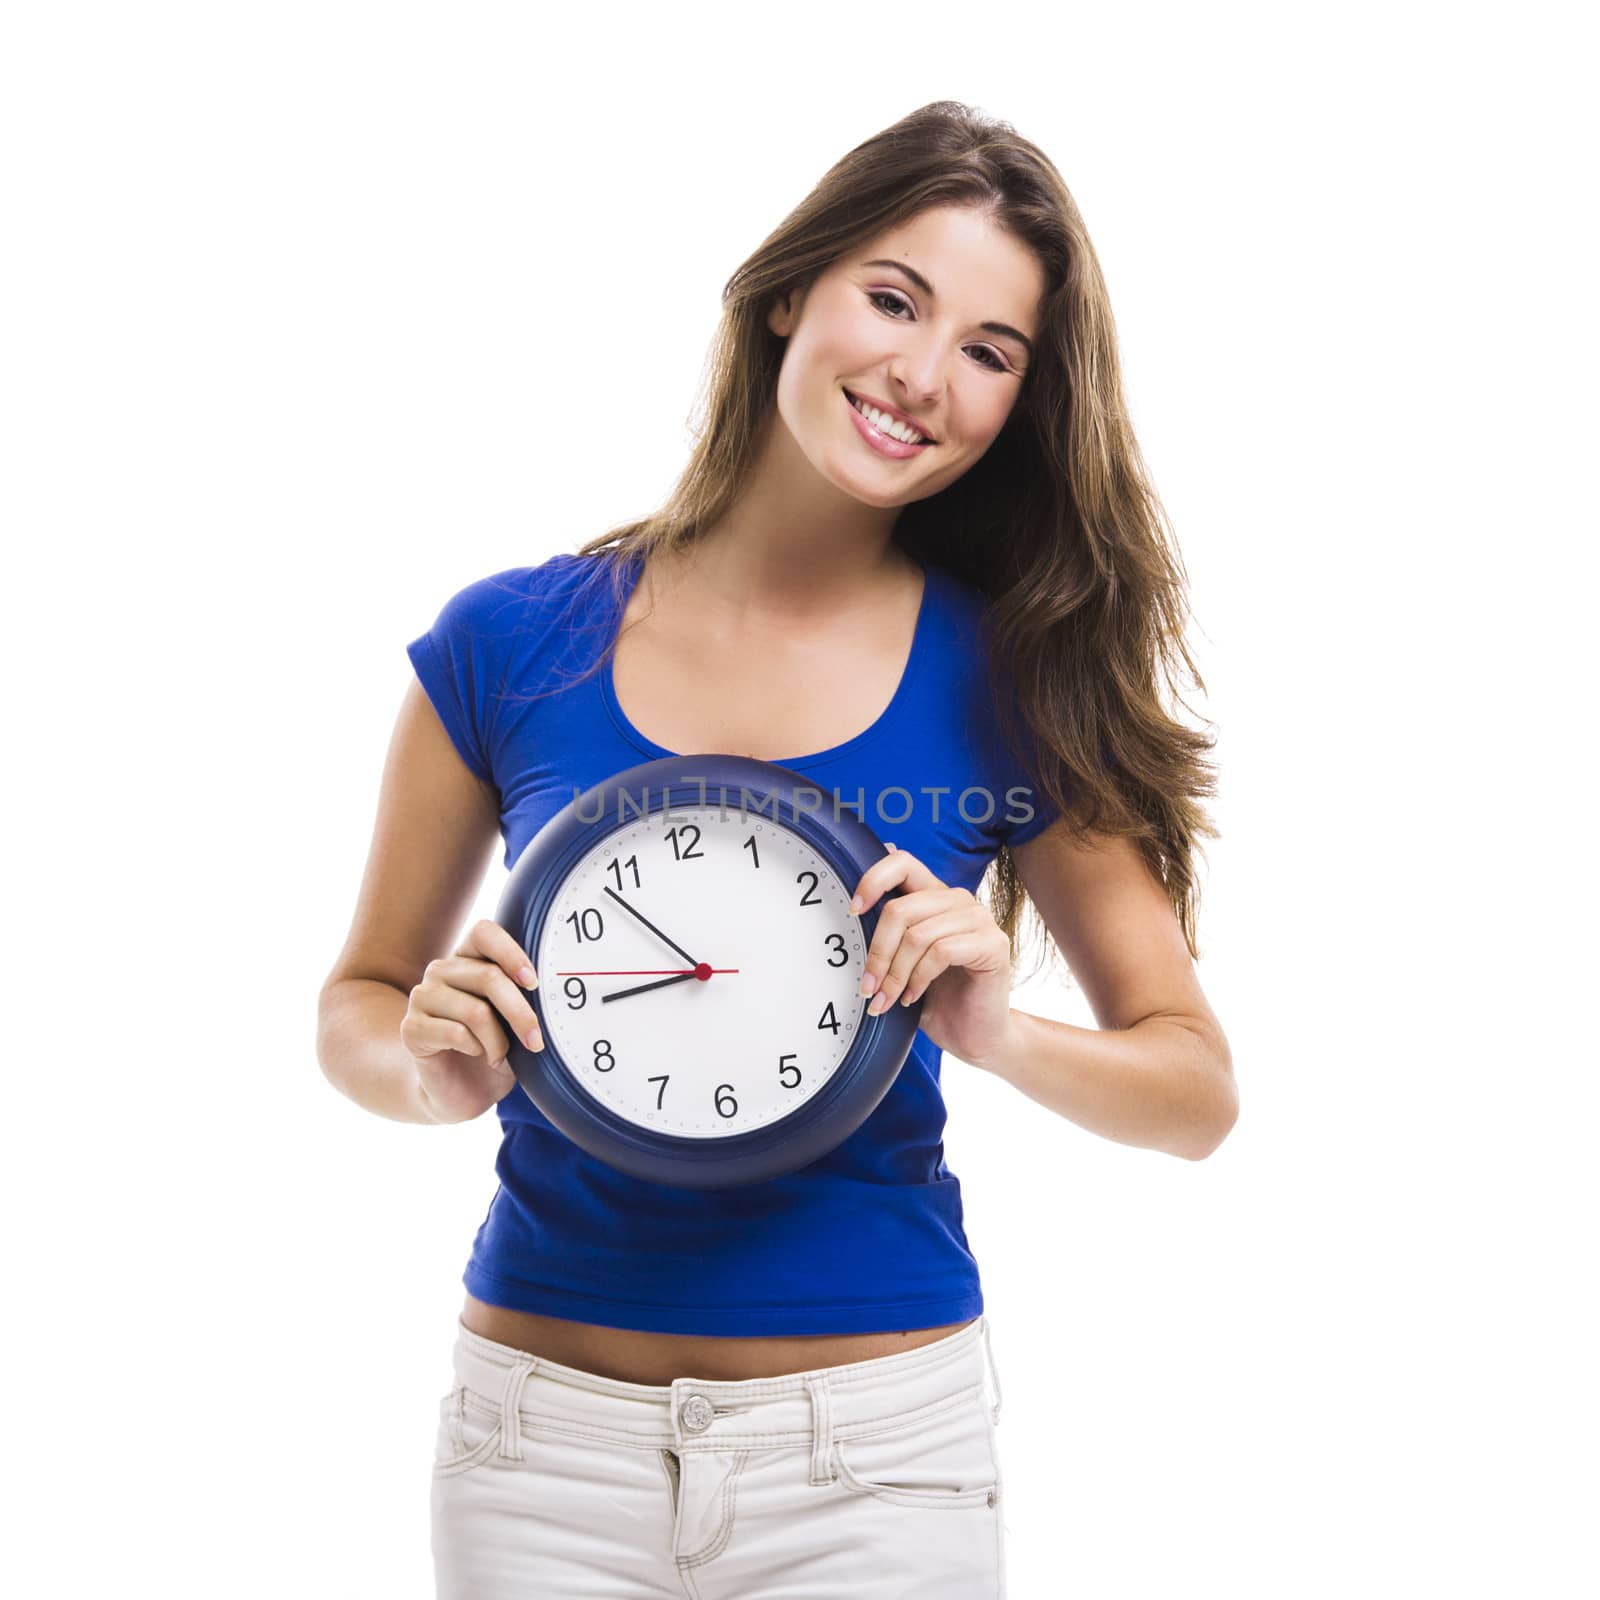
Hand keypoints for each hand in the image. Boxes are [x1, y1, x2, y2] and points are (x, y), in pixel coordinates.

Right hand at [402, 917, 544, 1124]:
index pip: (484, 933)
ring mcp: (422, 997)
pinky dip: (477, 1049)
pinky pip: (455, 1033)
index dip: (511, 953)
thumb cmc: (493, 1048)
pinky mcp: (412, 1028)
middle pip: (489, 977)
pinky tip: (477, 1055)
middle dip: (520, 1013)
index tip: (533, 983)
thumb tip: (551, 991)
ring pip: (476, 1011)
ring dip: (498, 1041)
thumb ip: (522, 997)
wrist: (459, 1091)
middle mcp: (441, 970)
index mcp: (467, 957)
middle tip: (535, 1041)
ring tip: (500, 1056)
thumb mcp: (513, 1020)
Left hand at [851, 844, 1016, 1069]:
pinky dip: (919, 978)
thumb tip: (855, 906)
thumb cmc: (937, 998)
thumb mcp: (902, 962)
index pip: (902, 862)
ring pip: (918, 934)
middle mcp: (958, 900)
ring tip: (887, 999)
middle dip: (877, 953)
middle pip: (900, 909)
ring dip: (895, 974)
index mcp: (934, 896)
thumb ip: (887, 933)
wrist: (974, 1035)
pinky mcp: (993, 944)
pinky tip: (913, 997)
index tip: (853, 912)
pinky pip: (942, 951)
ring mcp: (979, 919)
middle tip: (868, 987)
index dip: (873, 880)